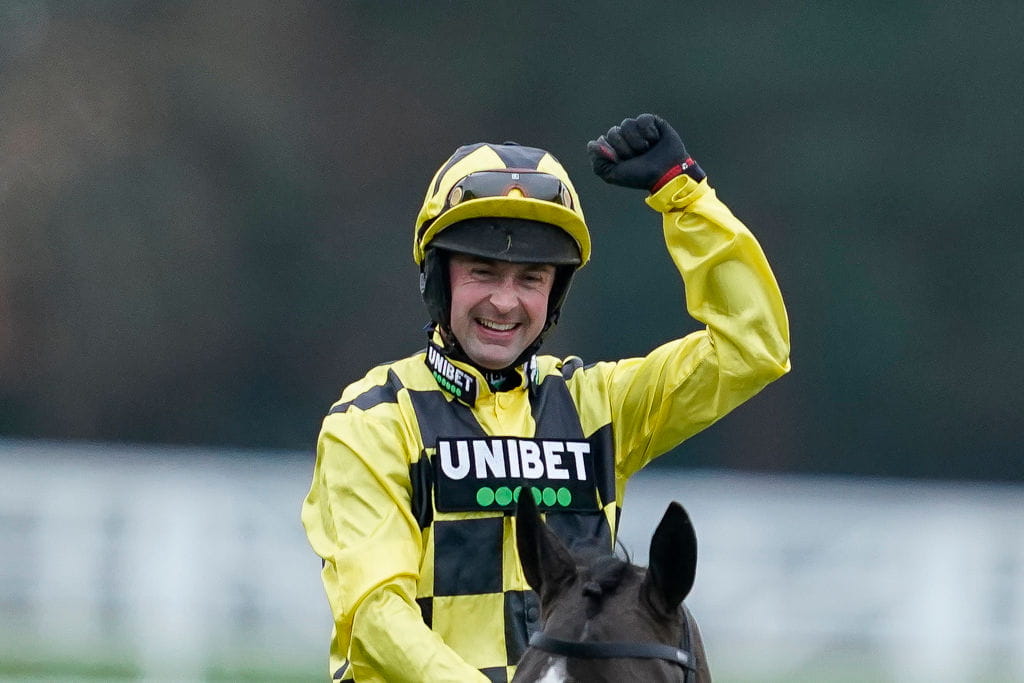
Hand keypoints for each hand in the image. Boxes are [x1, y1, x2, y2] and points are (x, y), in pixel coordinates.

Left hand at [586, 114, 701, 190]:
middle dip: (624, 148)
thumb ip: (598, 163)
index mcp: (615, 149)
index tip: (622, 161)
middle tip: (637, 157)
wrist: (665, 174)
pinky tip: (655, 140)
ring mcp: (639, 130)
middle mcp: (625, 138)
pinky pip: (642, 119)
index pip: (603, 140)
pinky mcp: (653, 122)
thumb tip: (592, 144)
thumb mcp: (613, 175)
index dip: (612, 151)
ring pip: (626, 124)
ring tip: (647, 149)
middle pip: (613, 132)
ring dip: (636, 141)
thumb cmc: (640, 176)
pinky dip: (648, 132)